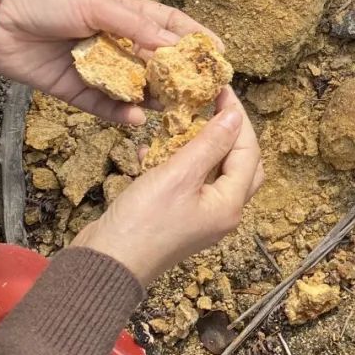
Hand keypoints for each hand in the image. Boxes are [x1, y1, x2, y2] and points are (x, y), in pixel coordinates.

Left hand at [0, 0, 212, 124]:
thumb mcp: (97, 4)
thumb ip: (136, 25)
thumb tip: (174, 45)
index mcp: (124, 13)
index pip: (168, 26)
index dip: (195, 37)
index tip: (220, 53)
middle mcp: (115, 41)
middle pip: (156, 61)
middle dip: (180, 76)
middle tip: (204, 93)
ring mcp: (97, 68)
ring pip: (134, 87)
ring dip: (155, 98)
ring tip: (176, 111)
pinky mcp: (75, 90)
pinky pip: (105, 106)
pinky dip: (122, 113)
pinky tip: (138, 118)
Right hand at [70, 88, 262, 285]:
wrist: (106, 264)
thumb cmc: (143, 221)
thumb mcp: (178, 175)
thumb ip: (209, 143)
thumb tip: (235, 116)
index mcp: (229, 204)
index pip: (248, 152)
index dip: (238, 118)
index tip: (222, 89)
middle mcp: (222, 212)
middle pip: (239, 163)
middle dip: (229, 132)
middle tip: (212, 105)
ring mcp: (200, 216)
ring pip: (212, 171)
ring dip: (200, 145)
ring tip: (183, 122)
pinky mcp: (178, 216)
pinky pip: (188, 182)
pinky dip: (177, 163)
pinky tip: (152, 150)